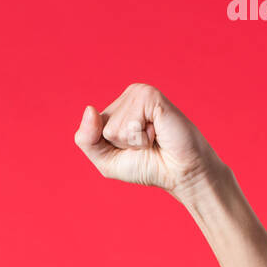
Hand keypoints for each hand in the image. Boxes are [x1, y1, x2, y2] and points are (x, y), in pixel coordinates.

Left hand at [73, 83, 225, 199]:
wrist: (180, 173)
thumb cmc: (148, 166)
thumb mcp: (107, 161)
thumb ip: (87, 140)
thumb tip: (89, 109)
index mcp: (115, 110)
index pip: (88, 131)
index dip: (107, 150)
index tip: (131, 151)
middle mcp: (125, 98)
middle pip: (99, 128)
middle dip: (120, 146)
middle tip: (145, 145)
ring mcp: (138, 93)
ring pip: (113, 128)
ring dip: (133, 142)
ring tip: (152, 139)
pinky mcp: (150, 96)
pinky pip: (129, 125)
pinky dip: (142, 138)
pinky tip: (158, 132)